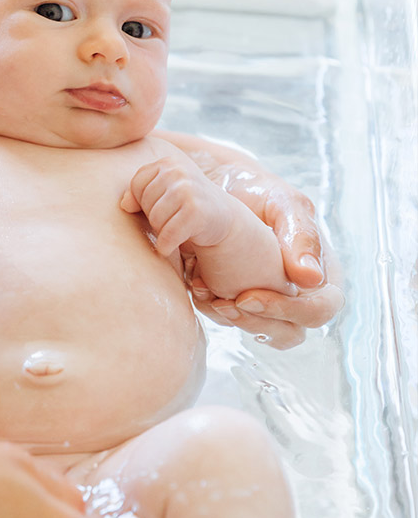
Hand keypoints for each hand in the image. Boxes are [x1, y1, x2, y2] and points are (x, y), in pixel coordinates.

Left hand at [121, 155, 235, 255]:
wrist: (223, 218)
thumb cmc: (186, 204)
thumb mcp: (163, 192)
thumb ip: (138, 193)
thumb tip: (124, 204)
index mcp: (168, 163)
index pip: (137, 185)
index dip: (143, 202)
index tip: (161, 206)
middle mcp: (178, 172)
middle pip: (145, 203)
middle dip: (154, 217)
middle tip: (172, 219)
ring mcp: (188, 190)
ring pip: (155, 219)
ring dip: (162, 231)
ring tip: (175, 227)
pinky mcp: (196, 211)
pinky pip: (167, 235)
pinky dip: (165, 246)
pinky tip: (170, 246)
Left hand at [190, 163, 343, 344]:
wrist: (218, 186)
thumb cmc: (257, 191)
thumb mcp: (284, 203)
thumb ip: (301, 235)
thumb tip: (311, 279)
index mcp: (321, 272)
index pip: (319, 310)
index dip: (287, 311)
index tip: (247, 297)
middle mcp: (300, 293)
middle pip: (290, 331)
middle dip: (255, 322)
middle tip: (222, 303)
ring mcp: (270, 300)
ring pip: (260, 331)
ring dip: (231, 320)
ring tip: (204, 292)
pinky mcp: (241, 301)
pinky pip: (232, 321)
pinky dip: (212, 309)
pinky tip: (196, 285)